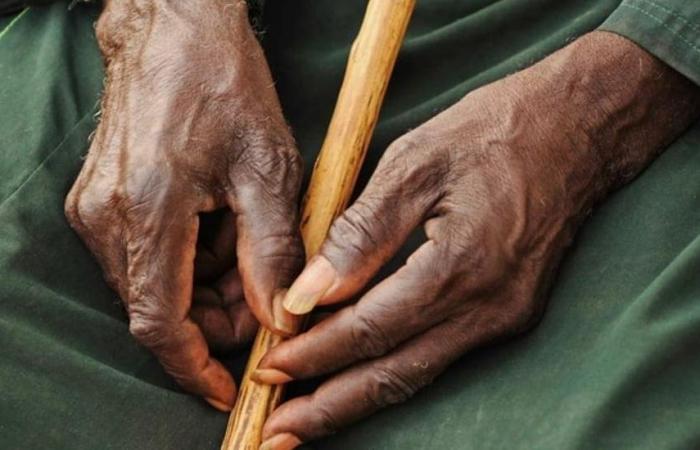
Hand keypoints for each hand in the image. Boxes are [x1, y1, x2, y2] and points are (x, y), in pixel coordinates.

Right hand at [65, 0, 302, 409]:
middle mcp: (108, 217)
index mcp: (148, 211)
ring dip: (202, 288)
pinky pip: (143, 255)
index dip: (195, 366)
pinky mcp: (100, 197)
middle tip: (262, 298)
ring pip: (151, 284)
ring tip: (247, 246)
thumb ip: (270, 253)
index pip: (160, 323)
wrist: (175, 28)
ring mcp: (97, 207)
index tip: (227, 386)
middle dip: (212, 320)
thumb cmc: (225, 85)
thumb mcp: (268, 170)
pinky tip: (218, 226)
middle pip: (156, 308)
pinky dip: (186, 260)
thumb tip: (277, 317)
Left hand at [252, 31, 699, 446]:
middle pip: (394, 374)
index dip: (314, 354)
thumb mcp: (417, 162)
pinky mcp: (509, 312)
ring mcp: (503, 316)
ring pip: (418, 374)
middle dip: (330, 406)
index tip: (267, 369)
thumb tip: (310, 291)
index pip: (369, 329)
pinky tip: (362, 376)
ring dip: (359, 400)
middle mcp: (486, 307)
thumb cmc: (495, 132)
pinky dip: (394, 370)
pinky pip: (440, 355)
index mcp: (458, 266)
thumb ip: (362, 232)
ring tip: (308, 420)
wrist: (579, 131)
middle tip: (277, 432)